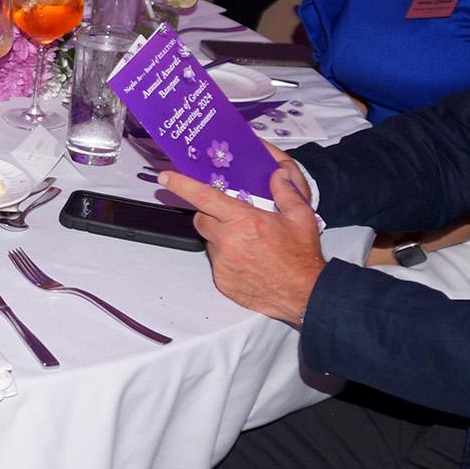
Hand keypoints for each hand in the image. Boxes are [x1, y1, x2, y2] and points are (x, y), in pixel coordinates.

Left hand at [159, 163, 325, 324]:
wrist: (303, 294)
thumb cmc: (301, 257)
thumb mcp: (301, 217)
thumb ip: (286, 192)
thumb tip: (277, 174)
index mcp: (244, 221)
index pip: (204, 197)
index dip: (182, 185)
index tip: (166, 177)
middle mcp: (228, 241)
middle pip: (201, 220)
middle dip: (211, 215)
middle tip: (233, 218)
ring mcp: (222, 263)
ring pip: (209, 242)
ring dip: (221, 239)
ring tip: (248, 244)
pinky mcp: (221, 280)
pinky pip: (216, 263)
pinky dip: (227, 259)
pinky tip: (248, 261)